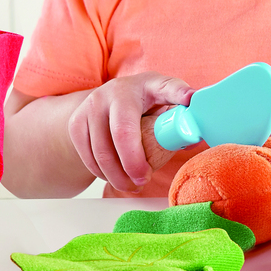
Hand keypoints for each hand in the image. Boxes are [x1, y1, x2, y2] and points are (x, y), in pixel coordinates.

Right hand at [67, 72, 191, 191]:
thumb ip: (181, 113)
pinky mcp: (76, 124)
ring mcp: (91, 107)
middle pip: (122, 134)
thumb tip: (195, 133)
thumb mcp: (164, 100)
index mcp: (146, 85)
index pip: (165, 87)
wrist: (106, 98)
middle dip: (134, 164)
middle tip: (144, 180)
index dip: (178, 93)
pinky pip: (88, 156)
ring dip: (117, 176)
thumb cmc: (144, 103)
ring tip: (131, 185)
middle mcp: (114, 92)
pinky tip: (114, 176)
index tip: (189, 100)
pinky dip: (102, 173)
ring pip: (101, 151)